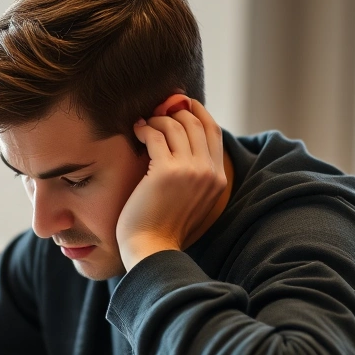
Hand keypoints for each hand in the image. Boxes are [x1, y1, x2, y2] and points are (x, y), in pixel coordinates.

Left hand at [116, 97, 226, 269]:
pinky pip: (155, 135)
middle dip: (175, 111)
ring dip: (157, 120)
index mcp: (218, 178)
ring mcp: (189, 170)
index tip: (180, 105)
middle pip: (196, 123)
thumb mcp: (192, 199)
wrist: (152, 250)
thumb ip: (195, 174)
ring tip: (144, 125)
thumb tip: (183, 142)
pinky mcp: (165, 171)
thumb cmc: (164, 226)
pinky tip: (136, 132)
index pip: (214, 132)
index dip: (197, 112)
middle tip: (157, 110)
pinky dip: (145, 128)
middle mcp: (208, 172)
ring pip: (175, 125)